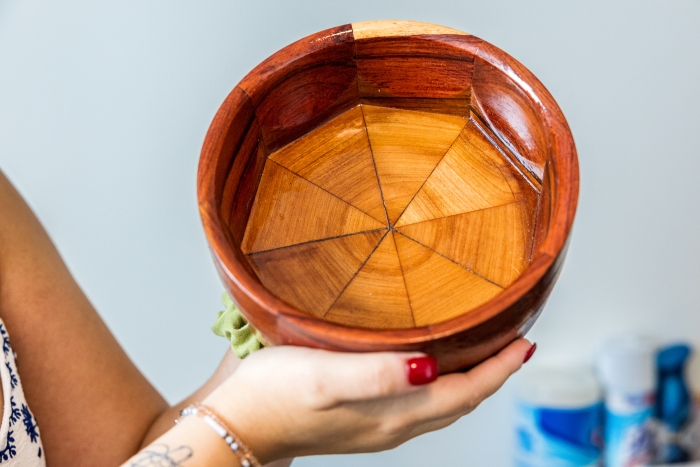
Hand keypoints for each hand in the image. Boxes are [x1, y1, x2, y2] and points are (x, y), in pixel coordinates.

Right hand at [204, 339, 533, 463]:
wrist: (237, 428)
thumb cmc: (273, 396)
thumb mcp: (323, 377)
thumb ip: (378, 375)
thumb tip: (431, 368)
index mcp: (392, 414)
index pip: (464, 394)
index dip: (498, 371)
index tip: (525, 344)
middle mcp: (393, 425)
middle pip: (459, 402)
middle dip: (492, 375)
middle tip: (514, 345)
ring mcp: (378, 426)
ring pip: (441, 406)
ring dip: (469, 381)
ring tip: (484, 354)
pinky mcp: (361, 421)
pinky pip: (419, 405)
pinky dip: (440, 385)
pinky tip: (430, 366)